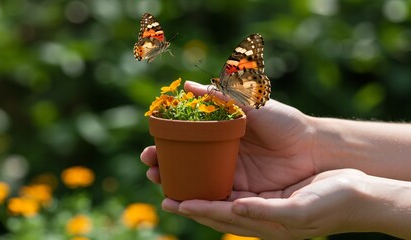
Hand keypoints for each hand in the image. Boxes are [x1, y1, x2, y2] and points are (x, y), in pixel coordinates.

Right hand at [141, 80, 317, 193]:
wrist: (313, 147)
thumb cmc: (284, 121)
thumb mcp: (250, 104)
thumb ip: (221, 95)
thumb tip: (187, 84)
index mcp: (221, 134)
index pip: (186, 140)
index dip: (166, 143)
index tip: (150, 144)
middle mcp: (221, 155)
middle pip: (185, 162)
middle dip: (163, 164)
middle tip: (149, 164)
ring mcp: (230, 175)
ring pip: (195, 181)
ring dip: (173, 182)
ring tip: (157, 181)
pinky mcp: (241, 193)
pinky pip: (214, 196)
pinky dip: (196, 199)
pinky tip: (179, 199)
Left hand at [162, 169, 368, 239]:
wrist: (358, 191)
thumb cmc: (334, 202)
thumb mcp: (300, 210)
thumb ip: (266, 212)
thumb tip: (235, 209)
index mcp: (262, 223)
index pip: (221, 216)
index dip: (197, 209)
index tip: (173, 200)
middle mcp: (256, 211)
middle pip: (214, 204)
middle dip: (187, 195)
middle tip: (161, 182)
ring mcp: (260, 197)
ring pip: (222, 189)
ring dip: (197, 180)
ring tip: (175, 170)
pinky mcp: (266, 183)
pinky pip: (237, 177)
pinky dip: (218, 169)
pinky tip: (208, 160)